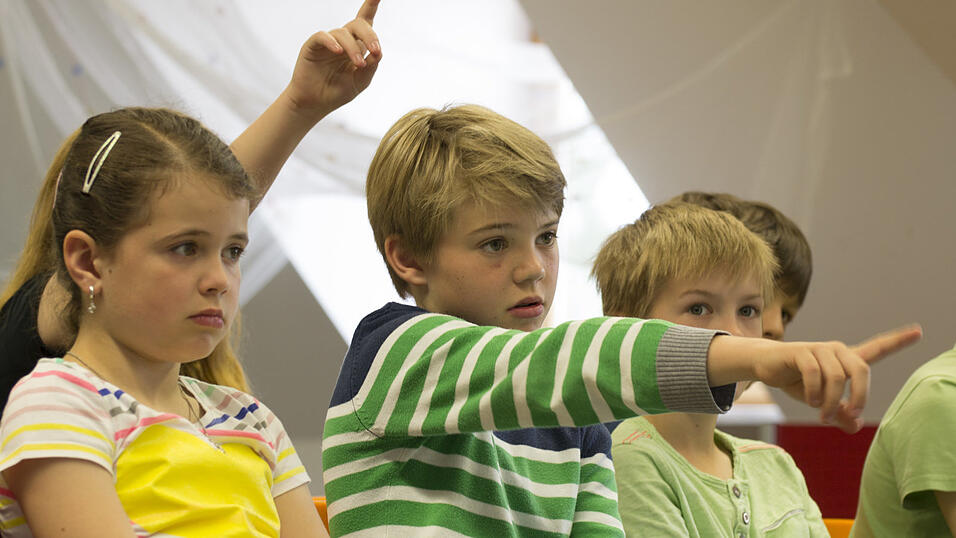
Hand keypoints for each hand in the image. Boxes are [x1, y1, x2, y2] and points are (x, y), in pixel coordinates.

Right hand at [283, 0, 382, 120]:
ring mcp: (328, 42)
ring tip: (358, 64)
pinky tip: (338, 52)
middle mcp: (343, 40)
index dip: (371, 5)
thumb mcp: (361, 81)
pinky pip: (322, 36)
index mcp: (357, 45)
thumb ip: (371, 66)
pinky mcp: (313, 46)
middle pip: (358, 24)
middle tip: (376, 50)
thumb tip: (379, 51)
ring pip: (343, 33)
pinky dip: (331, 42)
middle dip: (370, 35)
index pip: (366, 21)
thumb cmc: (338, 91)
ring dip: (354, 48)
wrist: (316, 104)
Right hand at [709, 324, 921, 432]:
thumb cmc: (796, 381)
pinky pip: (815, 373)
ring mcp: (819, 349)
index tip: (919, 331)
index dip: (898, 340)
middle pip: (862, 369)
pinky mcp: (801, 351)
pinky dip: (815, 392)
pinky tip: (811, 400)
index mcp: (846, 360)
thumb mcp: (821, 402)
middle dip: (859, 396)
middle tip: (849, 416)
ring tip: (823, 414)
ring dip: (832, 401)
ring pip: (837, 377)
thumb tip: (855, 427)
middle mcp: (837, 350)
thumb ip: (840, 414)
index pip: (877, 348)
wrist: (765, 367)